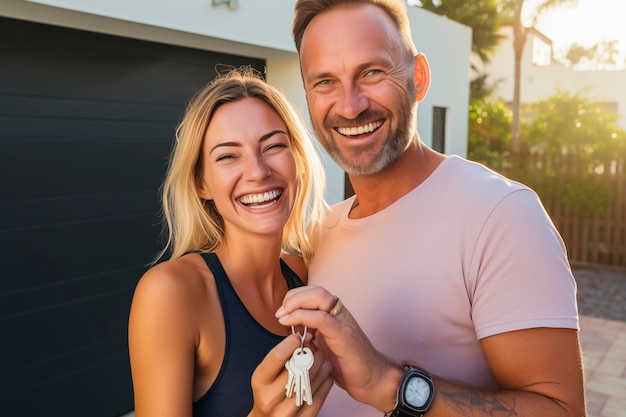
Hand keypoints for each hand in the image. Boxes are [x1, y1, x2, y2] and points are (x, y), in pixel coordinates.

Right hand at [248, 332, 333, 416]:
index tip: (300, 336)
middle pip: (298, 368)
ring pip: (311, 382)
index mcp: (260, 381)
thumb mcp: (266, 372)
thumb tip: (301, 336)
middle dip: (310, 353)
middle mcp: (271, 398)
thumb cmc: (268, 390)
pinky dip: (325, 381)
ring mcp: (287, 411)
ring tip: (323, 357)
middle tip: (316, 344)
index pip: (278, 355)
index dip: (293, 342)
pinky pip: (319, 397)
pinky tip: (326, 373)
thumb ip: (280, 356)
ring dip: (321, 365)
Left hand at [275, 286, 401, 408]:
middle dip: (293, 297)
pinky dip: (303, 317)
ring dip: (296, 303)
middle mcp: (340, 313)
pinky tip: (292, 327)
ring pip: (319, 297)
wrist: (373, 380)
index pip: (312, 293)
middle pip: (315, 290)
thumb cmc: (349, 365)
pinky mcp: (344, 335)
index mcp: (335, 314)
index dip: (294, 298)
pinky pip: (321, 318)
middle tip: (280, 314)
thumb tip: (292, 329)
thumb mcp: (325, 346)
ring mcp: (343, 322)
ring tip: (282, 317)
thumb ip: (312, 334)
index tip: (282, 313)